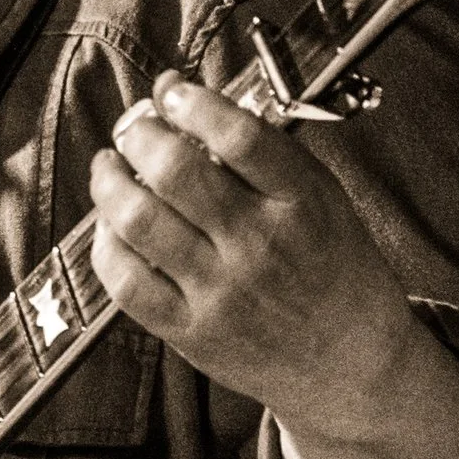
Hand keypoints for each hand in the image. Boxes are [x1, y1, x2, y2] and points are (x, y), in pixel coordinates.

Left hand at [88, 73, 458, 458]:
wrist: (352, 367)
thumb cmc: (337, 273)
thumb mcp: (326, 201)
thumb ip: (267, 155)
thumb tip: (191, 103)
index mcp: (302, 203)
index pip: (238, 134)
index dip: (191, 101)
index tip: (171, 90)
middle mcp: (260, 246)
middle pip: (175, 170)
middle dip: (139, 133)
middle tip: (133, 127)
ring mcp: (222, 292)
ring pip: (139, 219)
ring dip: (109, 180)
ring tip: (110, 166)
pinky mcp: (191, 331)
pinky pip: (125, 281)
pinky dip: (106, 243)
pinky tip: (111, 225)